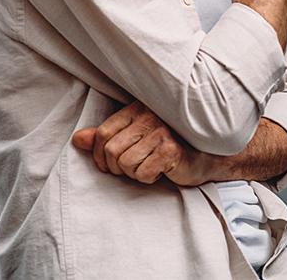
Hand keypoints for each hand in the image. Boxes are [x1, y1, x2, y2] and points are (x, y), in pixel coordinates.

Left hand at [71, 101, 212, 185]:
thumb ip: (107, 137)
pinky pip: (142, 172)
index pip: (103, 132)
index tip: (109, 165)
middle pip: (112, 150)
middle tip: (132, 168)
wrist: (208, 157)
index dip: (100, 154)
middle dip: (117, 167)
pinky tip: (161, 170)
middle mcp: (150, 116)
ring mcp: (162, 131)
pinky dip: (149, 177)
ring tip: (149, 166)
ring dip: (134, 173)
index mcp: (139, 108)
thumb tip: (78, 139)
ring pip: (125, 163)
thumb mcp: (135, 138)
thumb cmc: (170, 146)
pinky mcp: (171, 149)